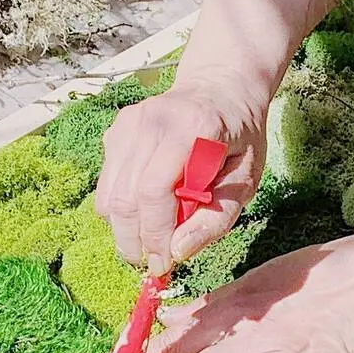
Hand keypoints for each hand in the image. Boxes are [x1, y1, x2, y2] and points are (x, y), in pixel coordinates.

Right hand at [94, 79, 267, 272]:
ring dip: (123, 230)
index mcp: (192, 128)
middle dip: (134, 241)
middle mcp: (152, 121)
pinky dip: (120, 208)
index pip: (155, 191)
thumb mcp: (246, 179)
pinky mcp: (116, 131)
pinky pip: (107, 183)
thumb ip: (216, 218)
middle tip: (152, 263)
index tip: (163, 265)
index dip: (154, 235)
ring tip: (148, 242)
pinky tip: (146, 209)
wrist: (221, 88)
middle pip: (124, 197)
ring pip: (108, 195)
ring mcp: (129, 123)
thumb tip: (178, 253)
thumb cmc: (239, 137)